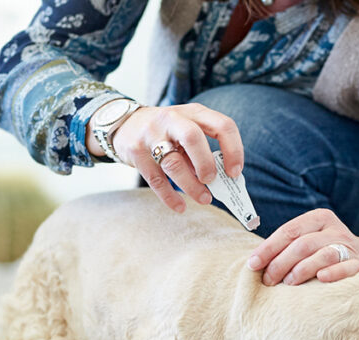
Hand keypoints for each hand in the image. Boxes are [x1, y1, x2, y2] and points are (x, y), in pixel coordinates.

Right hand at [87, 103, 243, 212]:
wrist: (124, 123)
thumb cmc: (166, 132)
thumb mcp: (187, 130)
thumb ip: (203, 151)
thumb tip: (223, 182)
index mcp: (193, 113)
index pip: (222, 125)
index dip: (233, 150)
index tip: (235, 172)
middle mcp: (172, 119)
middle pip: (193, 138)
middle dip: (206, 164)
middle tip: (212, 181)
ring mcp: (151, 134)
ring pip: (173, 163)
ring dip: (191, 186)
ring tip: (203, 198)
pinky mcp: (135, 152)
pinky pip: (155, 179)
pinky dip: (170, 196)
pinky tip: (180, 207)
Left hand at [248, 209, 358, 285]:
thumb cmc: (326, 252)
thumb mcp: (309, 241)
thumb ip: (287, 246)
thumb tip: (254, 262)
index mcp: (319, 218)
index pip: (289, 231)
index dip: (269, 248)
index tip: (253, 264)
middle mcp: (334, 230)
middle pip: (303, 244)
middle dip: (281, 263)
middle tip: (268, 281)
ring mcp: (349, 246)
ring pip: (323, 254)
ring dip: (302, 270)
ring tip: (288, 283)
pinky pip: (347, 267)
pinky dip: (334, 273)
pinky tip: (321, 279)